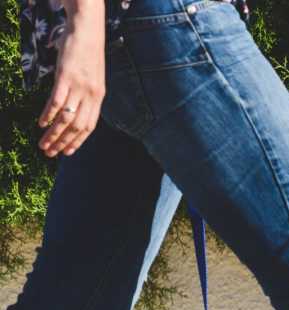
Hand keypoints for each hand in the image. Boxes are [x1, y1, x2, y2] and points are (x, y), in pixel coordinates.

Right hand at [38, 0, 105, 157]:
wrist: (88, 29)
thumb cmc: (87, 53)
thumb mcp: (92, 77)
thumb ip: (87, 94)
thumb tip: (77, 109)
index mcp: (98, 97)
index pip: (89, 126)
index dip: (79, 141)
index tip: (68, 153)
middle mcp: (91, 95)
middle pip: (77, 127)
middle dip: (63, 143)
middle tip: (50, 153)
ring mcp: (79, 86)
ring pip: (67, 118)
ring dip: (54, 134)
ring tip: (43, 144)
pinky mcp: (67, 76)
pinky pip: (57, 101)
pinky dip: (49, 114)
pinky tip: (42, 123)